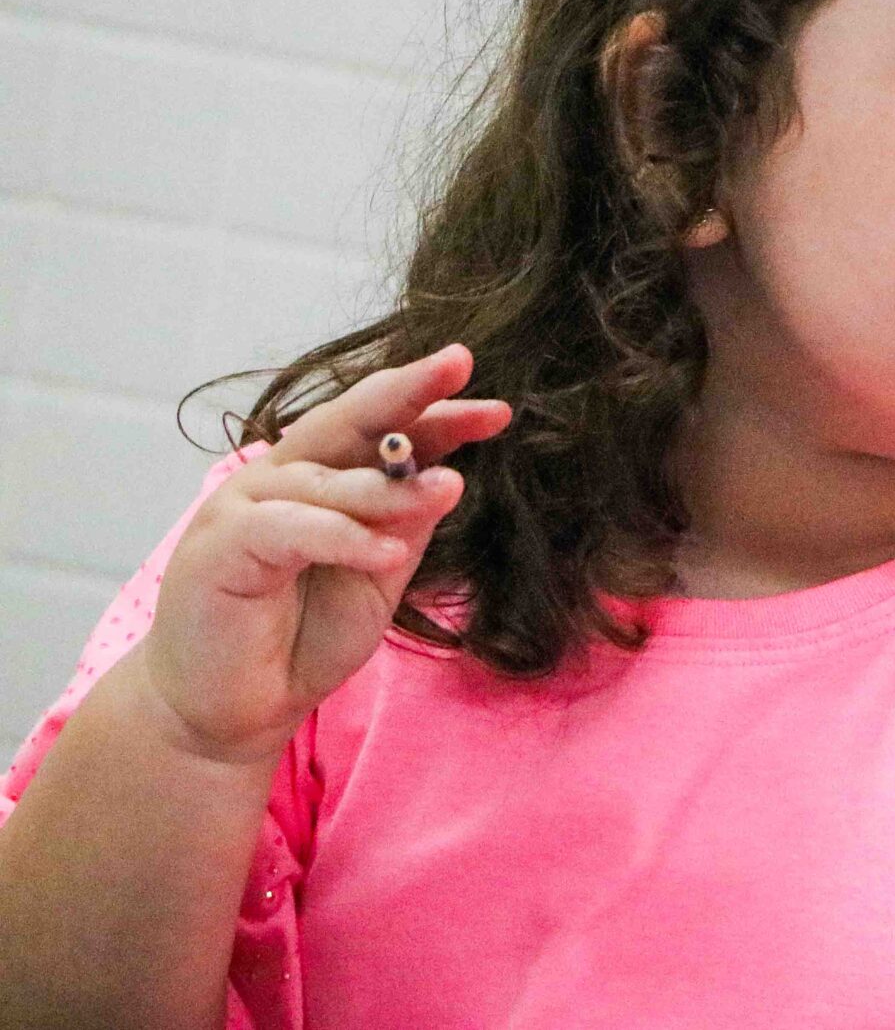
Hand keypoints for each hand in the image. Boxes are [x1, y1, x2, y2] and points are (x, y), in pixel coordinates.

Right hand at [137, 345, 509, 765]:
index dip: (435, 410)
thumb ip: (406, 521)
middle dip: (407, 392)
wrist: (233, 709)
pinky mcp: (218, 548)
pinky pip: (291, 530)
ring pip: (327, 481)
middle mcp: (279, 478)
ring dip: (392, 487)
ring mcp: (242, 507)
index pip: (382, 428)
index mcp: (319, 476)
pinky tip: (388, 553)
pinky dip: (343, 538)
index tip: (498, 411)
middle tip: (459, 364)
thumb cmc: (303, 635)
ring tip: (451, 490)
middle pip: (346, 420)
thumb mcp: (377, 571)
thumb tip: (450, 473)